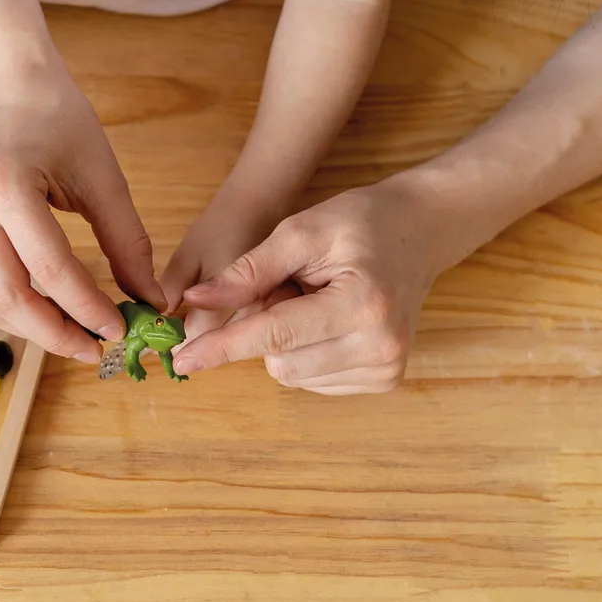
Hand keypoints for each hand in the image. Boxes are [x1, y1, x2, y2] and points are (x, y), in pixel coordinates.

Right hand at [0, 65, 164, 360]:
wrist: (10, 90)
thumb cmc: (60, 121)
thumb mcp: (103, 176)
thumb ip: (126, 241)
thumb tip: (150, 298)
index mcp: (5, 187)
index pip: (48, 268)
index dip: (86, 308)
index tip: (119, 330)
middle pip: (7, 297)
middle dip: (54, 334)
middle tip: (96, 350)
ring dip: (33, 328)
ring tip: (77, 336)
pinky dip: (14, 310)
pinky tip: (48, 314)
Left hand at [172, 179, 442, 392]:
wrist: (419, 231)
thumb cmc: (359, 221)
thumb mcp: (300, 230)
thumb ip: (248, 270)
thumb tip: (195, 302)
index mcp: (362, 305)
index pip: (275, 335)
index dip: (223, 346)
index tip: (182, 361)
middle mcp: (381, 348)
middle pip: (280, 363)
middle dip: (266, 328)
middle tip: (290, 284)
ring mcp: (386, 370)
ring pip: (293, 376)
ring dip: (285, 341)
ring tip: (313, 299)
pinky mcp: (384, 380)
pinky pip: (314, 380)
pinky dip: (305, 352)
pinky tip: (325, 319)